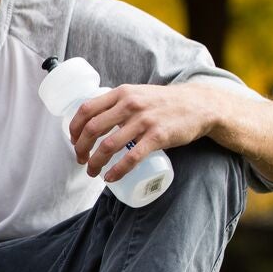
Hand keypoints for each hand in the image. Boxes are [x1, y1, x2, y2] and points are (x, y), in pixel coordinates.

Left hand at [69, 84, 217, 181]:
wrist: (199, 105)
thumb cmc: (163, 102)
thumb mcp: (137, 93)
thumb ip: (118, 103)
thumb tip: (93, 120)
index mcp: (121, 93)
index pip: (86, 110)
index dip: (74, 128)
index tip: (73, 141)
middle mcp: (130, 105)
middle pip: (92, 130)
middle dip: (81, 149)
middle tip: (81, 160)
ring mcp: (144, 121)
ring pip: (108, 146)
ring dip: (95, 163)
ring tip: (93, 172)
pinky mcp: (157, 136)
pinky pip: (131, 157)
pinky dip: (117, 171)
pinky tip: (111, 178)